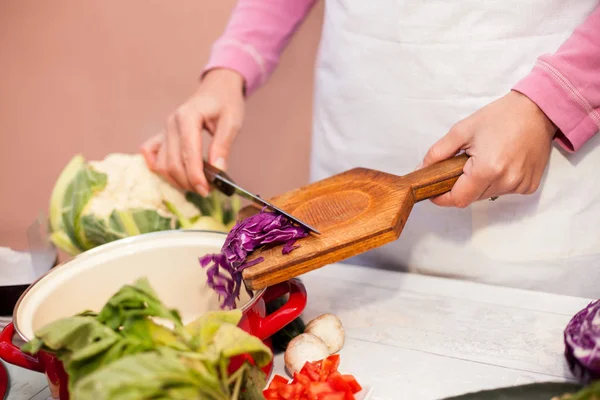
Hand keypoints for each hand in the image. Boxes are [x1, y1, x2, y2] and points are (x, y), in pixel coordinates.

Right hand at [141, 68, 245, 194]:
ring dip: (177, 180)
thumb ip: (222, 146)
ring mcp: (164, 129)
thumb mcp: (232, 122)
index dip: (196, 175)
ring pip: (162, 164)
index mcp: (188, 117)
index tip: (206, 190)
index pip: (188, 153)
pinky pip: (151, 154)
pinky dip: (158, 168)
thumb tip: (218, 170)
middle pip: (172, 163)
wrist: (217, 89)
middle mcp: (171, 123)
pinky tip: (173, 175)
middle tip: (207, 191)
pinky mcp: (162, 134)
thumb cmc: (226, 103)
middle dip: (188, 182)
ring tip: (197, 184)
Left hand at [420, 90, 556, 207]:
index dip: (442, 198)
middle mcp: (506, 181)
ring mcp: (520, 185)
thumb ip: (438, 153)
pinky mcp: (530, 185)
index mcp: (487, 169)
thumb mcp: (462, 130)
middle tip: (461, 165)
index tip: (434, 191)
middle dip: (460, 187)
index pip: (458, 199)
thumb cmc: (500, 117)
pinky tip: (500, 162)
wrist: (537, 110)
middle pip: (472, 198)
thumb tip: (421, 170)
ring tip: (483, 160)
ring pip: (487, 195)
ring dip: (479, 184)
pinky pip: (505, 191)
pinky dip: (497, 182)